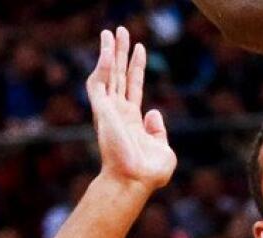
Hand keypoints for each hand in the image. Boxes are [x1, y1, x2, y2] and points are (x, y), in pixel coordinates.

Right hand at [87, 27, 175, 190]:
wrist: (135, 181)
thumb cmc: (149, 172)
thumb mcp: (163, 149)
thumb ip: (158, 131)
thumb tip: (154, 112)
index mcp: (133, 121)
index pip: (134, 87)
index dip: (136, 67)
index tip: (140, 48)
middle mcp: (119, 113)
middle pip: (119, 75)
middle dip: (120, 52)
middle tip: (120, 31)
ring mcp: (109, 111)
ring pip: (107, 75)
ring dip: (109, 53)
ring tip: (111, 31)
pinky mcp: (102, 111)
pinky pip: (99, 84)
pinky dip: (103, 67)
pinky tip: (109, 51)